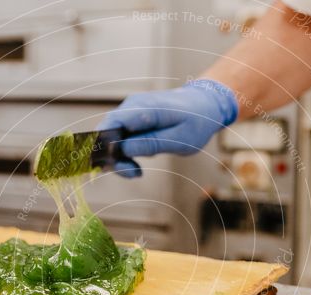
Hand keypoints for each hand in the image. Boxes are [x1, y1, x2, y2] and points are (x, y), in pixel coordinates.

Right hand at [96, 79, 238, 177]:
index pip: (112, 124)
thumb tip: (124, 148)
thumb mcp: (180, 139)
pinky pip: (120, 137)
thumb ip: (152, 143)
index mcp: (145, 108)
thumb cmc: (196, 122)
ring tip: (136, 171)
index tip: (120, 164)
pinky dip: (124, 153)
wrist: (204, 105)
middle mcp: (133, 106)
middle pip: (107, 131)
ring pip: (111, 136)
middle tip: (132, 173)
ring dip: (119, 157)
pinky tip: (136, 165)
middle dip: (113, 157)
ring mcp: (131, 111)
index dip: (107, 145)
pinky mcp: (132, 119)